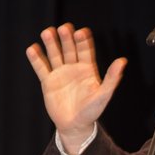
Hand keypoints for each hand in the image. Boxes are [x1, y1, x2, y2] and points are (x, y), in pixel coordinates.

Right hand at [25, 23, 126, 154]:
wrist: (75, 126)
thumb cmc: (91, 112)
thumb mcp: (103, 95)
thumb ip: (111, 78)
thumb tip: (122, 61)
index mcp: (87, 69)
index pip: (85, 50)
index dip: (83, 41)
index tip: (81, 32)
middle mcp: (73, 68)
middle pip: (69, 48)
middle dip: (66, 38)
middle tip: (64, 28)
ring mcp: (60, 73)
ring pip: (54, 54)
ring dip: (51, 43)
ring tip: (47, 32)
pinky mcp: (48, 82)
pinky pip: (41, 68)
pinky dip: (36, 59)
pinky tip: (32, 49)